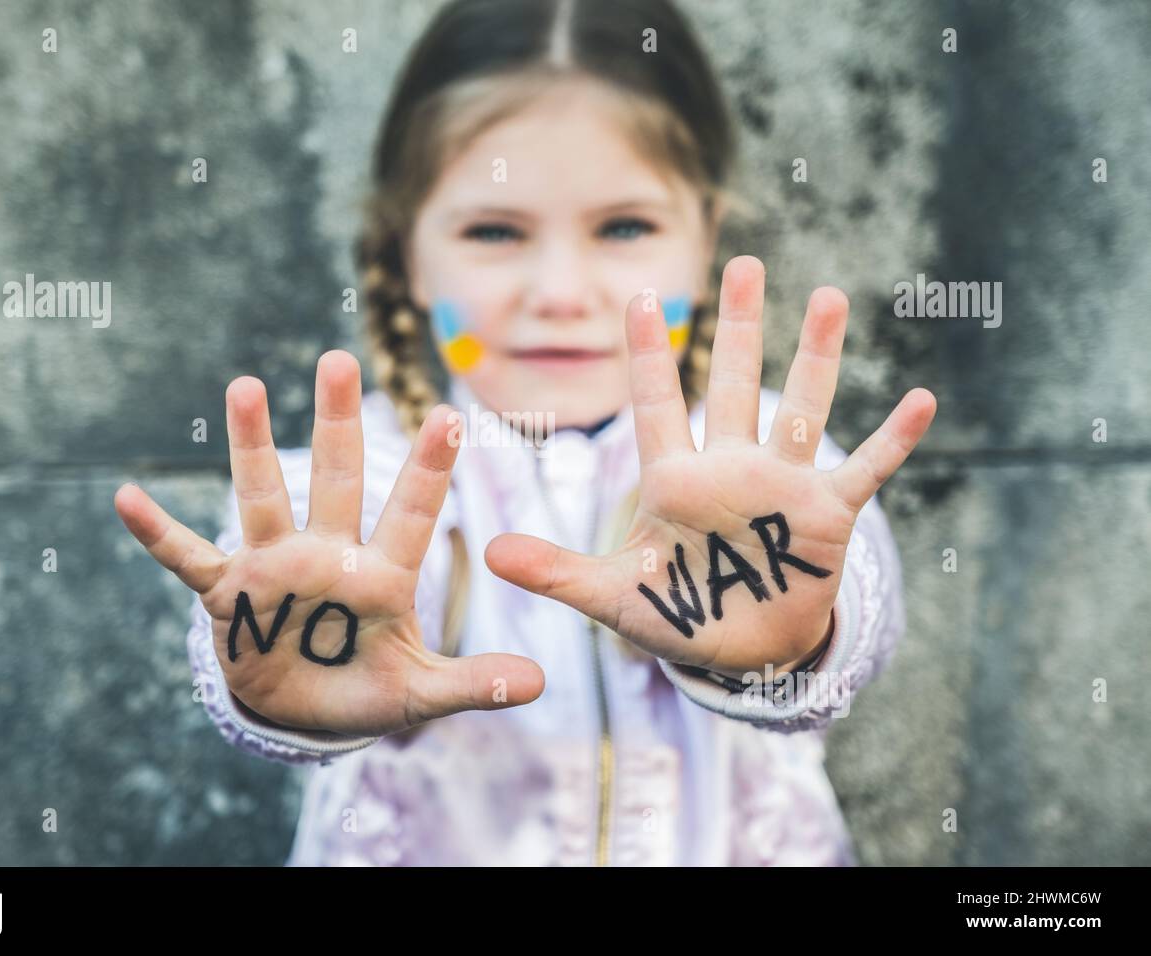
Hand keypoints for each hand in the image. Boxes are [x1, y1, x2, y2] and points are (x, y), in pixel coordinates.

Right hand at [114, 351, 543, 736]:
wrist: (301, 713)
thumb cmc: (363, 690)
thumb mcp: (419, 695)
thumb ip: (474, 684)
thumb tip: (539, 682)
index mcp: (380, 575)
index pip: (411, 514)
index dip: (429, 469)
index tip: (451, 415)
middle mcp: (327, 555)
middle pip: (337, 478)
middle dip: (338, 423)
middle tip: (340, 359)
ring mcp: (274, 569)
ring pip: (263, 496)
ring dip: (252, 446)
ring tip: (245, 385)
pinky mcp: (228, 594)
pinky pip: (188, 558)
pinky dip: (158, 534)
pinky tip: (126, 498)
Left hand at [485, 256, 935, 679]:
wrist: (742, 651)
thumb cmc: (678, 615)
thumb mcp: (612, 598)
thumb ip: (558, 573)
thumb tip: (491, 553)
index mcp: (675, 481)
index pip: (656, 407)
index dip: (649, 356)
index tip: (641, 297)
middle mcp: (730, 468)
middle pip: (733, 385)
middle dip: (739, 327)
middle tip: (745, 262)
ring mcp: (782, 486)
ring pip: (801, 408)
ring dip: (817, 357)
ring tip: (830, 297)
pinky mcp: (827, 516)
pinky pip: (865, 470)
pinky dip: (892, 441)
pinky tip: (922, 400)